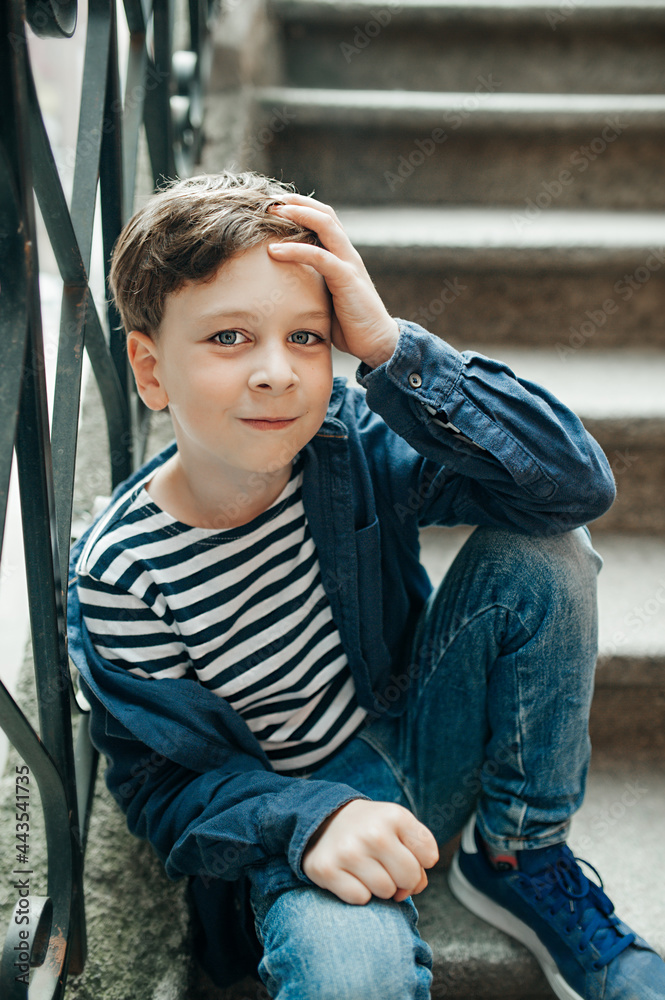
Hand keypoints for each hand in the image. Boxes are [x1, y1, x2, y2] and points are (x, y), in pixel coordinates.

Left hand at [267, 194, 398, 368]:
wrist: (376, 342)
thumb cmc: (350, 324)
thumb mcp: (327, 297)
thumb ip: (314, 284)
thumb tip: (286, 284)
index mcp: (343, 256)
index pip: (324, 219)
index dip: (301, 207)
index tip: (275, 205)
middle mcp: (348, 254)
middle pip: (324, 214)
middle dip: (296, 202)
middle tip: (269, 200)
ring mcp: (349, 264)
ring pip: (325, 225)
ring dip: (297, 214)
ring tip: (271, 211)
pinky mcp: (347, 279)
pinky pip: (320, 257)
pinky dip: (295, 250)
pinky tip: (274, 250)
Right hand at [301, 799, 438, 905]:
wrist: (325, 818)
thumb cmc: (372, 828)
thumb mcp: (399, 824)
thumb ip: (420, 851)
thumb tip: (415, 888)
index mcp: (394, 816)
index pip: (429, 857)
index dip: (419, 861)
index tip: (403, 852)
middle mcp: (373, 832)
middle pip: (409, 878)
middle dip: (402, 880)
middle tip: (386, 866)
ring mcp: (349, 851)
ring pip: (385, 892)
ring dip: (380, 887)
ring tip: (367, 868)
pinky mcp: (327, 869)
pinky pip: (360, 898)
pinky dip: (359, 892)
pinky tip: (350, 875)